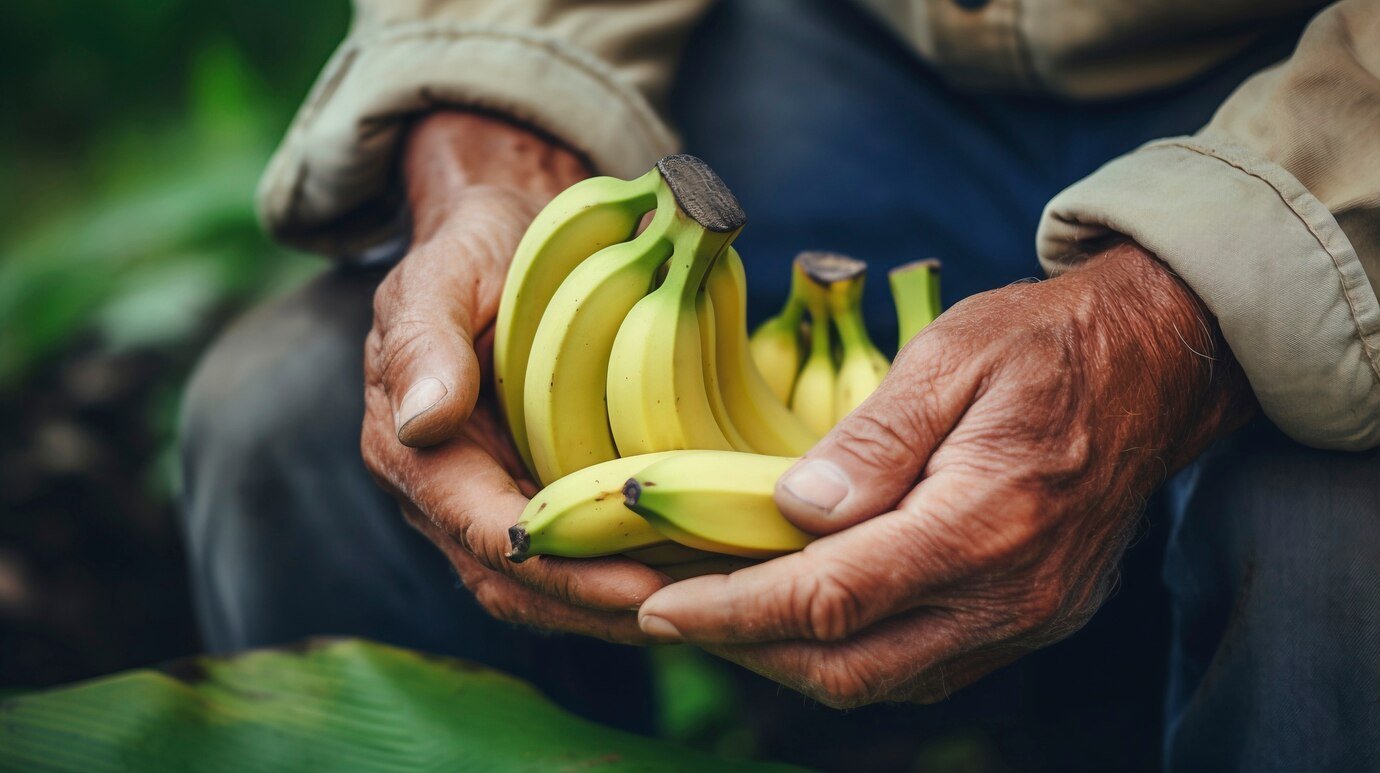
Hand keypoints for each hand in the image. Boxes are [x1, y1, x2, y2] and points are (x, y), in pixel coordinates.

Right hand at [361, 112, 666, 642]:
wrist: (504, 234)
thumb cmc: (477, 246)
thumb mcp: (443, 272)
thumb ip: (424, 341)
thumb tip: (421, 421)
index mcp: (409, 446)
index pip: (481, 530)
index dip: (558, 566)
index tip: (633, 583)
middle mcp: (442, 492)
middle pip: (514, 582)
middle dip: (596, 604)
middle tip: (688, 611)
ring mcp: (487, 501)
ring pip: (543, 588)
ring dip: (614, 607)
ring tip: (701, 605)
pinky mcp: (529, 495)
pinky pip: (570, 556)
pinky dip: (621, 575)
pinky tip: (687, 575)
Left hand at [635, 243, 1254, 705]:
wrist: (1157, 366)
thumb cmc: (1048, 344)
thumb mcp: (953, 356)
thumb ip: (874, 441)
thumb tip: (793, 509)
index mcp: (987, 523)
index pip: (833, 596)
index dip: (735, 610)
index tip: (659, 604)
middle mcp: (1011, 596)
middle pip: (849, 667)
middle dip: (743, 649)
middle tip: (665, 612)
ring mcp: (1026, 621)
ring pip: (880, 682)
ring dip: (787, 659)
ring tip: (716, 616)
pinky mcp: (1029, 622)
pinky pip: (919, 668)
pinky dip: (846, 654)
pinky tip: (798, 617)